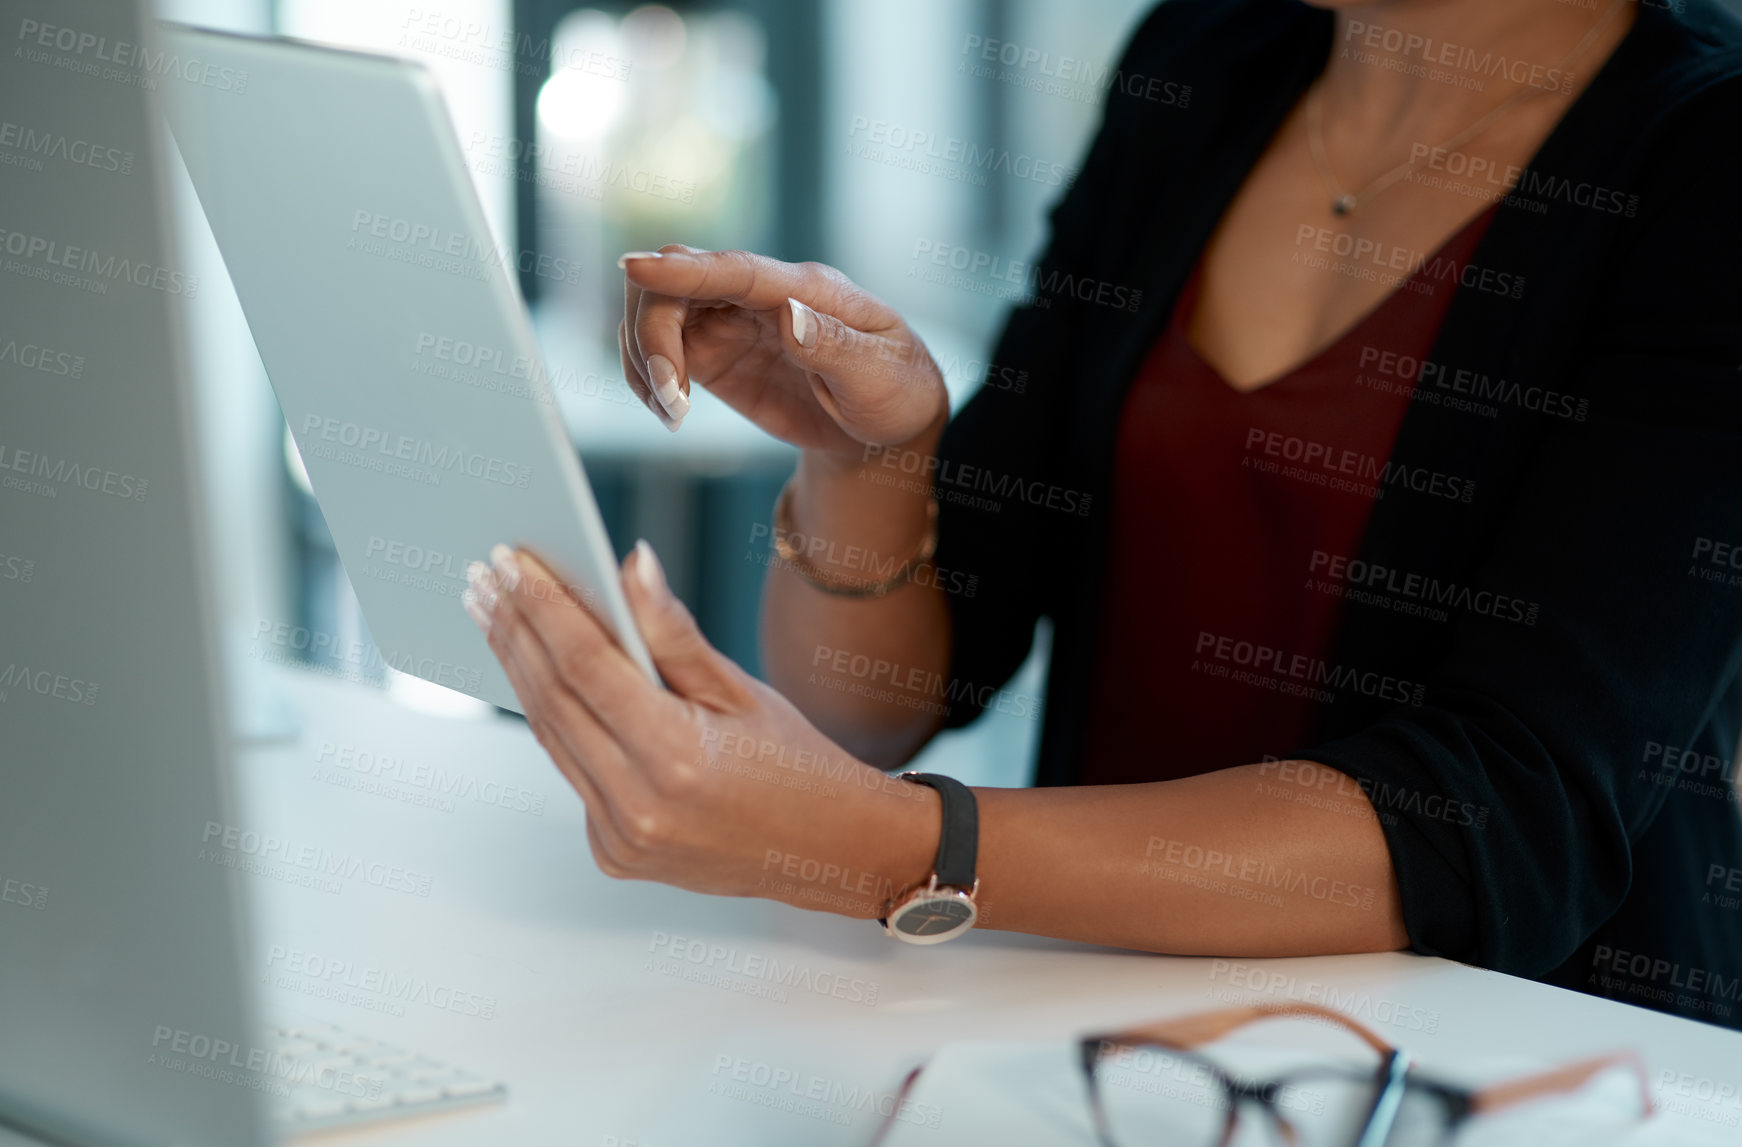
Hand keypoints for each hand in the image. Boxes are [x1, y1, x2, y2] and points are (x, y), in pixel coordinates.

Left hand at [462, 541, 938, 915]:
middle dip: (514, 631)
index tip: (511, 562)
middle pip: (554, 699)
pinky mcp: (613, 853)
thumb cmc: (798, 765)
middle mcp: (639, 808)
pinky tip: (538, 675)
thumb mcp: (742, 688)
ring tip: (496, 616)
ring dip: (520, 671)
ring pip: (552, 737)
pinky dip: (556, 720)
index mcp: (677, 759)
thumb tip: (630, 564)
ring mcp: (621, 839)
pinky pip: (571, 773)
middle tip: (486, 577)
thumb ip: (672, 631)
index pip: (587, 666)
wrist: (831, 851)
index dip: (543, 607)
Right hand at [617, 246, 946, 453]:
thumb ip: (834, 345)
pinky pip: (660, 349)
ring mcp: (732, 322)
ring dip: (644, 359)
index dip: (684, 269)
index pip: (736, 270)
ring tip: (671, 413)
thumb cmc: (893, 391)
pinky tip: (667, 412)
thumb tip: (790, 314)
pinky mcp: (714, 354)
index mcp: (804, 289)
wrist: (882, 425)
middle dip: (654, 335)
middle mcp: (759, 297)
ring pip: (658, 312)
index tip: (635, 268)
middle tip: (671, 397)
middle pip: (678, 284)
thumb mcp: (878, 375)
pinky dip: (647, 376)